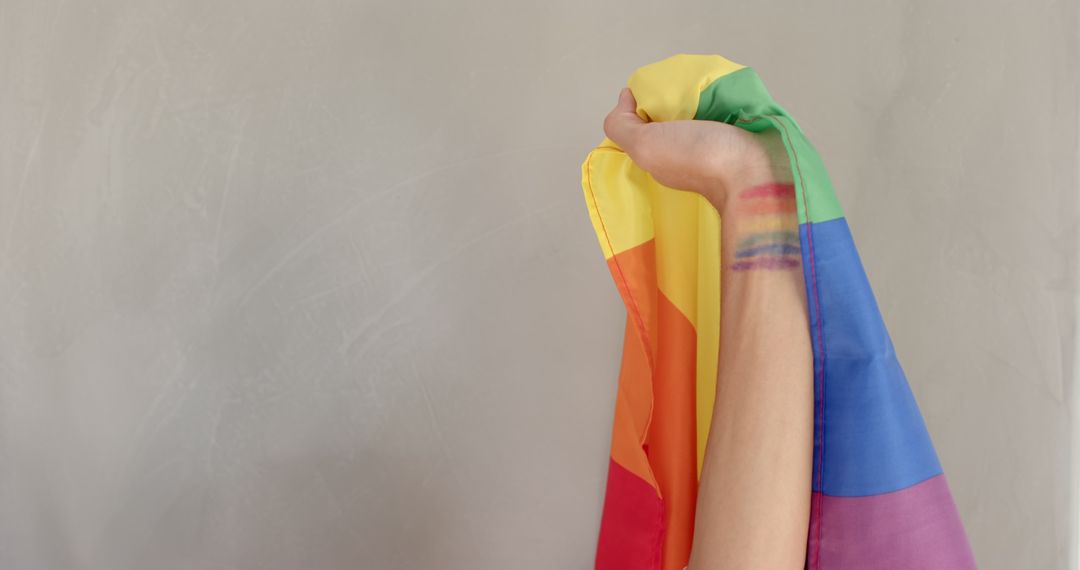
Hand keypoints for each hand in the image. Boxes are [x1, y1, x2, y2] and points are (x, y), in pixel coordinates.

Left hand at [602, 87, 772, 212]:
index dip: (643, 105)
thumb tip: (626, 97)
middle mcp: (685, 150)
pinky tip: (724, 87)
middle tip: (681, 81)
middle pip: (672, 113)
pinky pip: (727, 106)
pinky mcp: (740, 131)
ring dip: (701, 91)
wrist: (755, 171)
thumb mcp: (645, 145)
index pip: (644, 124)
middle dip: (673, 94)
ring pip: (700, 107)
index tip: (653, 90)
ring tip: (703, 79)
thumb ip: (623, 125)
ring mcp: (715, 142)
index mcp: (662, 156)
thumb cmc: (698, 159)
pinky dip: (724, 94)